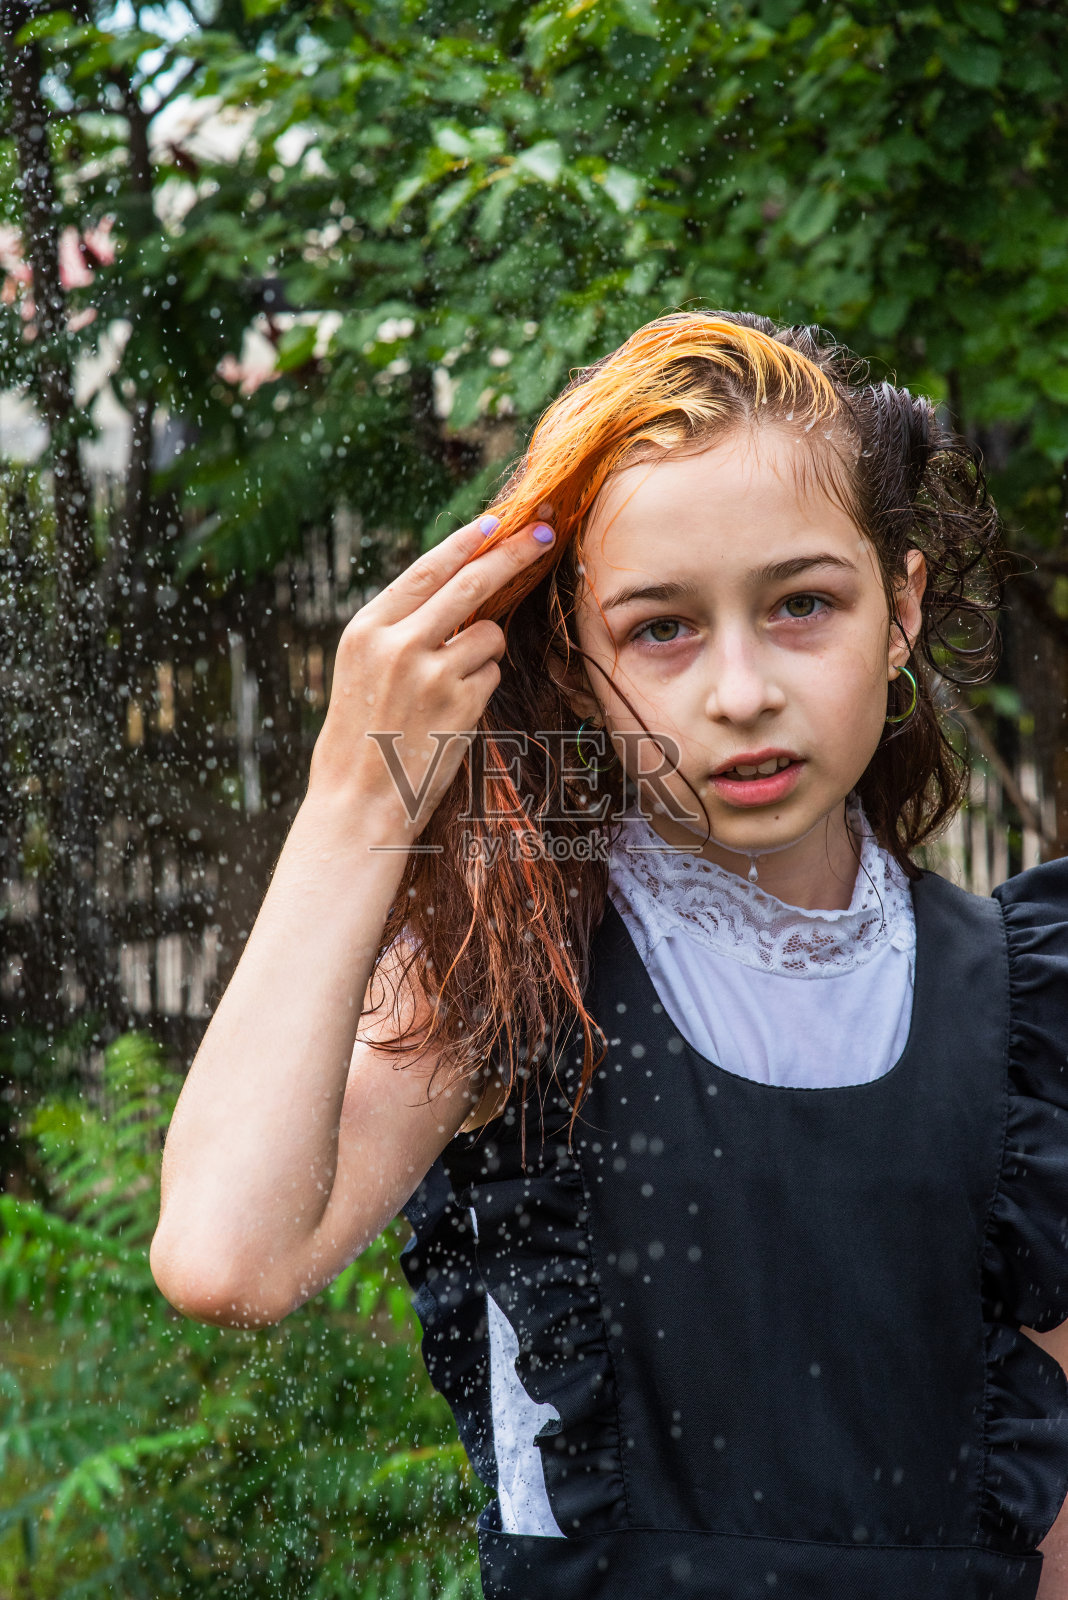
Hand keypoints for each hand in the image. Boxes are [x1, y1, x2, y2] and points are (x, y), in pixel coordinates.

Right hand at [308, 514, 555, 838]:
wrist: (356, 802)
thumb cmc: (359, 738)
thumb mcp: (361, 670)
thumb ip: (399, 629)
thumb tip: (455, 591)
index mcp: (366, 628)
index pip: (427, 568)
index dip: (467, 542)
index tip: (498, 521)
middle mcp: (397, 643)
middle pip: (472, 582)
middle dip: (514, 553)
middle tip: (545, 533)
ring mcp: (431, 672)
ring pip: (489, 634)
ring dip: (485, 652)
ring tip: (446, 690)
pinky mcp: (460, 703)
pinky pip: (492, 675)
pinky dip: (482, 688)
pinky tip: (451, 716)